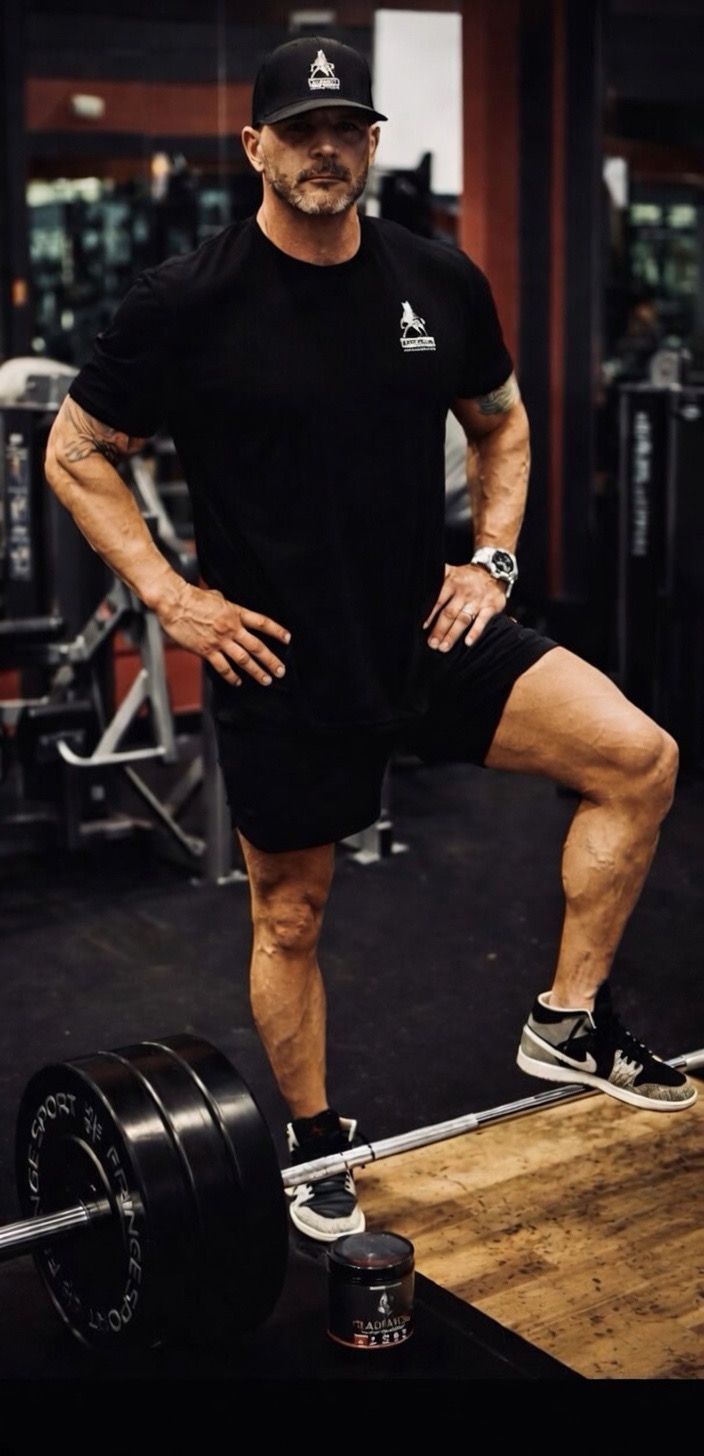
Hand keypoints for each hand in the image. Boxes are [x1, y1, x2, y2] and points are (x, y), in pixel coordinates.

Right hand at [157, 582, 290, 686]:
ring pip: (244, 659)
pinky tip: (237, 681)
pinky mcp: (207, 650)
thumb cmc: (191, 597)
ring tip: (265, 680)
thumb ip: (226, 605)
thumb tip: (229, 608)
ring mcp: (220, 640)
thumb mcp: (216, 596)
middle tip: (280, 670)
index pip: (262, 623)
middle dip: (271, 660)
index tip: (287, 639)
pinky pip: (223, 667)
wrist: (174, 602)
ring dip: (257, 671)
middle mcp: (231, 628)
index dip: (277, 631)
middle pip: (257, 646)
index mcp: (235, 612)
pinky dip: (232, 676)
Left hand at [423, 563, 506, 651]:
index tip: (423, 628)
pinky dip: (475, 632)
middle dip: (439, 630)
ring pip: (463, 620)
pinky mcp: (491, 607)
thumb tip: (415, 585)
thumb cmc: (466, 576)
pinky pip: (482, 621)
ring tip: (444, 647)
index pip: (438, 601)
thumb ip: (436, 579)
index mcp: (451, 583)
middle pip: (449, 614)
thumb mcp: (450, 572)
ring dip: (453, 634)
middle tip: (432, 644)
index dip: (430, 615)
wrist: (494, 570)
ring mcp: (477, 600)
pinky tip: (468, 643)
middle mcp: (463, 593)